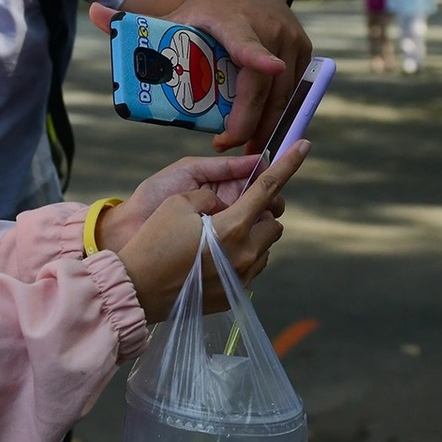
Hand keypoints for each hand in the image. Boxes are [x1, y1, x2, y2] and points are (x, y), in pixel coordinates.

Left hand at [89, 0, 312, 152]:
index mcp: (231, 21)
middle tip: (224, 144)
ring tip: (243, 148)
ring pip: (281, 94)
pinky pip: (292, 91)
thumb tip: (93, 11)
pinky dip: (278, 113)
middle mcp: (267, 28)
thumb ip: (133, 21)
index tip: (269, 66)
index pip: (245, 40)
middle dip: (246, 121)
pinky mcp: (304, 50)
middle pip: (262, 84)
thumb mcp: (174, 13)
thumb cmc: (206, 8)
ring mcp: (290, 39)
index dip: (256, 54)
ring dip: (264, 124)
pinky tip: (262, 132)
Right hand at [115, 140, 308, 322]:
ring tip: (218, 238)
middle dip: (259, 213)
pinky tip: (215, 257)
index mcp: (233, 226)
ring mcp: (242, 277)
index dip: (289, 164)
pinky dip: (243, 257)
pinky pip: (253, 268)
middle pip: (272, 223)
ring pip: (265, 247)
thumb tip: (225, 204)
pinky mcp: (235, 294)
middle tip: (232, 212)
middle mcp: (245, 253)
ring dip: (251, 236)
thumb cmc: (153, 242)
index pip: (268, 188)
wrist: (137, 289)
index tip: (304, 146)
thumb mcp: (178, 203)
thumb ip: (211, 196)